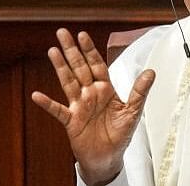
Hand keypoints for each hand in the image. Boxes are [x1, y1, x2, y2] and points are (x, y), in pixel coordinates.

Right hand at [31, 28, 154, 184]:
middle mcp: (90, 94)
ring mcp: (79, 106)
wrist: (109, 157)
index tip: (82, 35)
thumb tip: (151, 72)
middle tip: (62, 32)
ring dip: (60, 67)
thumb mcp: (133, 111)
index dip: (89, 50)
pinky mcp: (71, 121)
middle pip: (79, 67)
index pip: (96, 64)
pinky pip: (58, 110)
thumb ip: (140, 91)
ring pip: (68, 82)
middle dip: (72, 50)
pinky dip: (48, 103)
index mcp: (105, 89)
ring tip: (52, 51)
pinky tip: (38, 95)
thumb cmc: (120, 133)